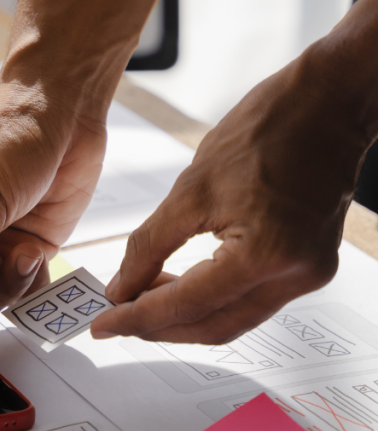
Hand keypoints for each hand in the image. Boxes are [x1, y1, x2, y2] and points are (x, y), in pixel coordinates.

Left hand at [91, 54, 362, 342]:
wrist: (326, 104)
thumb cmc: (269, 130)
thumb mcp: (190, 188)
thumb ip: (150, 244)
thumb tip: (121, 286)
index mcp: (266, 255)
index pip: (188, 305)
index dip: (138, 318)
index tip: (104, 323)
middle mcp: (295, 275)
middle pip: (214, 326)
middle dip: (159, 327)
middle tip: (115, 318)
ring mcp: (307, 273)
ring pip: (233, 318)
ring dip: (183, 315)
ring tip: (138, 299)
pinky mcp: (307, 264)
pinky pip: (250, 298)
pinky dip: (210, 297)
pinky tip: (175, 284)